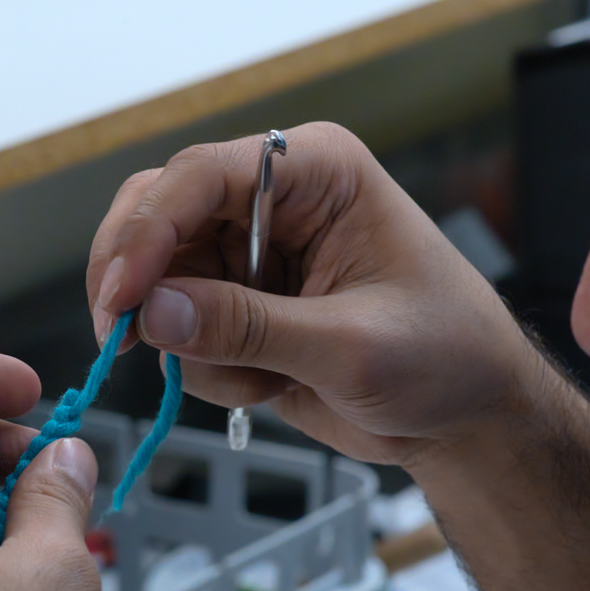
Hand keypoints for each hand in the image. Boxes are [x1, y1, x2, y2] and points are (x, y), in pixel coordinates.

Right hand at [87, 122, 532, 467]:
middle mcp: (272, 202)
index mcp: (316, 172)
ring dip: (191, 346)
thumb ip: (252, 329)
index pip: (200, 176)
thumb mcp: (353, 347)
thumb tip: (155, 313)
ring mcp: (250, 258)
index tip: (121, 297)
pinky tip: (269, 388)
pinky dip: (207, 372)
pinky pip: (179, 335)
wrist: (468, 418)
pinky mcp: (238, 310)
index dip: (147, 230)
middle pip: (156, 217)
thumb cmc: (446, 356)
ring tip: (263, 380)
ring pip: (158, 285)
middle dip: (139, 284)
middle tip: (124, 341)